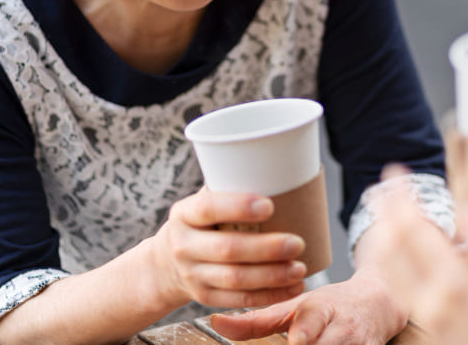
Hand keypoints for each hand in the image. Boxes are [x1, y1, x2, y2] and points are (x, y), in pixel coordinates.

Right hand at [152, 189, 306, 308]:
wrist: (166, 263)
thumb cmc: (202, 222)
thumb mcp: (204, 201)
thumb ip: (231, 188)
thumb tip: (283, 167)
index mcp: (184, 214)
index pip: (207, 208)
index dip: (238, 206)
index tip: (270, 205)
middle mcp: (183, 245)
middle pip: (226, 249)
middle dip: (265, 248)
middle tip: (298, 243)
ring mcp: (193, 275)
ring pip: (235, 279)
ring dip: (272, 276)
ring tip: (300, 268)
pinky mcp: (205, 298)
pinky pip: (240, 300)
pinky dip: (270, 295)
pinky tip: (293, 287)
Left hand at [211, 268, 405, 344]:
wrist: (378, 304)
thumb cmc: (329, 306)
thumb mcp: (294, 306)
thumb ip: (255, 320)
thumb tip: (214, 322)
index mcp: (320, 310)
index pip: (311, 322)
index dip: (304, 334)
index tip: (298, 339)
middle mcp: (342, 331)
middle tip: (291, 343)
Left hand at [366, 171, 467, 344]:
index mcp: (454, 287)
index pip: (414, 230)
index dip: (401, 197)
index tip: (395, 172)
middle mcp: (430, 305)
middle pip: (391, 249)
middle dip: (384, 212)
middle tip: (384, 185)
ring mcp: (427, 320)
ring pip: (389, 272)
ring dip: (382, 236)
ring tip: (383, 213)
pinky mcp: (431, 331)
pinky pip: (398, 290)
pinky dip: (390, 262)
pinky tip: (398, 253)